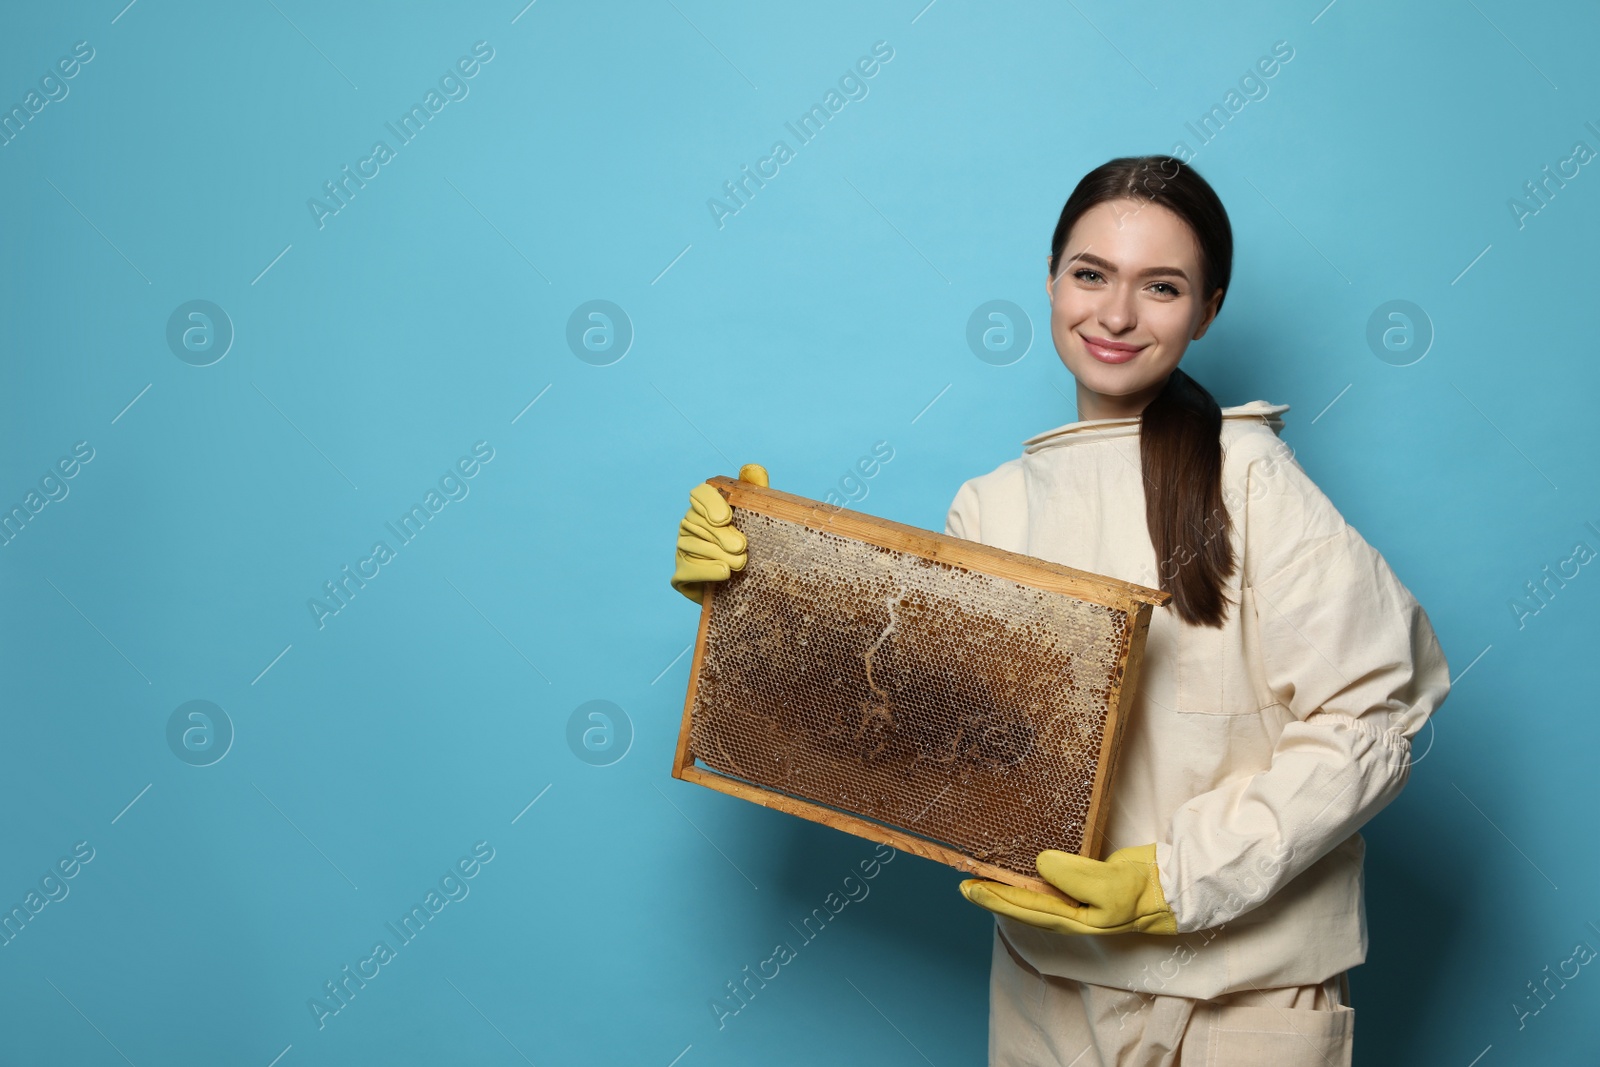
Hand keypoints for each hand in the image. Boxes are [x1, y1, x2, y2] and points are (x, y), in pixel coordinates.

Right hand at [670, 464, 768, 603]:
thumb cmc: (750, 546)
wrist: (743, 587)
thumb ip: (755, 491)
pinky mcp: (680, 575)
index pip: (700, 493)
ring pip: (693, 547)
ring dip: (719, 555)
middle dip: (721, 536)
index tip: (726, 517)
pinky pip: (687, 569)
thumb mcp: (757, 517)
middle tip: (742, 547)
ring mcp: (682, 550)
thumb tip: (752, 468)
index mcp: (706, 508)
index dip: (710, 502)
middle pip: (698, 522)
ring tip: (740, 564)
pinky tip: (724, 572)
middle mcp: (689, 525)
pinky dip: (707, 570)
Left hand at [958, 843, 1176, 935]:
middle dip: (994, 896)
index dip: (997, 898)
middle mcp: (1072, 912)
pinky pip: (1050, 882)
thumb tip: (1039, 865)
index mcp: (1075, 919)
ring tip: (984, 878)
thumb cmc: (1143, 891)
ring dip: (1009, 889)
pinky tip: (1021, 871)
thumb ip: (1073, 876)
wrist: (1173, 886)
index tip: (970, 887)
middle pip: (1025, 906)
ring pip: (1035, 896)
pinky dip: (1031, 878)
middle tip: (964, 884)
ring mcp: (1079, 899)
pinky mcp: (1086, 883)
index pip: (1026, 909)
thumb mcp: (1109, 885)